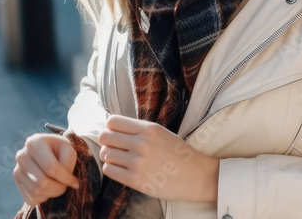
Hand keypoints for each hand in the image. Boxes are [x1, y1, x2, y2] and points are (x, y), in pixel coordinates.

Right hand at [13, 133, 81, 205]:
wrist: (48, 152)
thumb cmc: (59, 150)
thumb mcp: (68, 149)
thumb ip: (69, 162)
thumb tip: (69, 182)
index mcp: (34, 143)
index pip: (50, 167)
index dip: (65, 178)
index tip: (75, 182)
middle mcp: (21, 156)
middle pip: (41, 182)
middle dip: (59, 188)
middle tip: (67, 185)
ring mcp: (17, 171)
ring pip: (36, 192)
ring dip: (52, 193)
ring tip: (59, 186)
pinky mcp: (17, 183)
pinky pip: (31, 199)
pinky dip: (44, 198)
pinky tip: (49, 189)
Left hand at [97, 114, 218, 201]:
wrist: (196, 176)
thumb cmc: (179, 154)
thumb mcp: (161, 134)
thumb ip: (139, 131)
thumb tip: (112, 130)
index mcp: (149, 129)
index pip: (113, 122)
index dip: (111, 128)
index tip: (115, 134)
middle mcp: (142, 143)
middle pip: (105, 136)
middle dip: (107, 142)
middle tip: (116, 147)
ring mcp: (138, 162)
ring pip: (106, 154)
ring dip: (110, 157)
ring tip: (122, 160)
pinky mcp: (135, 180)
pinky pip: (109, 170)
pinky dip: (113, 169)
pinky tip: (123, 169)